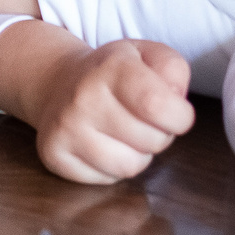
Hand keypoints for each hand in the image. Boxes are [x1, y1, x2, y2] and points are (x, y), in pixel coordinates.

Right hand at [0, 32, 195, 184]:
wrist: (57, 83)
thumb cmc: (112, 74)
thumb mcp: (146, 55)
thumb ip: (172, 68)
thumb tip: (175, 98)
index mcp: (111, 67)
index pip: (158, 105)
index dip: (180, 116)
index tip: (174, 112)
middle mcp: (83, 97)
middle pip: (152, 141)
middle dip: (159, 135)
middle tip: (142, 120)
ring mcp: (65, 128)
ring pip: (130, 166)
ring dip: (137, 155)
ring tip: (124, 134)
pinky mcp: (54, 155)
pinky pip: (106, 179)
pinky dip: (112, 168)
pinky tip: (102, 145)